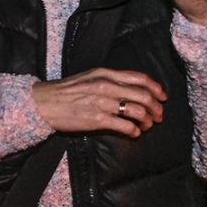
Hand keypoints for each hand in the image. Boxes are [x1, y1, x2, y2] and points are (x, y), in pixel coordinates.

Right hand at [30, 67, 166, 137]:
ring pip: (138, 111)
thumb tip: (132, 90)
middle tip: (159, 116)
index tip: (162, 97)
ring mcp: (102, 103)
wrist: (43, 103)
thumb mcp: (89, 78)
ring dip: (147, 121)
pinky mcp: (97, 119)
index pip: (140, 78)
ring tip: (146, 126)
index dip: (156, 88)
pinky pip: (125, 126)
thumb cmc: (65, 91)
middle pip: (143, 96)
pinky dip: (135, 131)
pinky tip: (134, 133)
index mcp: (105, 74)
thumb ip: (110, 81)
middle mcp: (106, 86)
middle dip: (156, 108)